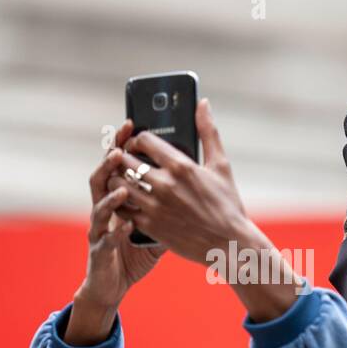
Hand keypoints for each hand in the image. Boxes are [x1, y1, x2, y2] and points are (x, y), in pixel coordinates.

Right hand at [65, 120, 166, 344]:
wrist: (117, 280)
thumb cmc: (135, 248)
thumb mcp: (152, 219)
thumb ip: (165, 195)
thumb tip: (187, 169)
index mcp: (119, 195)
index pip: (117, 163)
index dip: (122, 143)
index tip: (133, 126)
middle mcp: (106, 207)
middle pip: (104, 175)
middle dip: (111, 159)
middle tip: (123, 143)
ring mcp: (101, 227)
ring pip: (99, 203)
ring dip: (110, 191)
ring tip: (123, 182)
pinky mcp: (101, 249)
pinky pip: (105, 237)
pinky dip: (114, 229)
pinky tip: (126, 224)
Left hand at [106, 99, 250, 265]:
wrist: (229, 244)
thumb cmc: (228, 204)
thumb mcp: (221, 165)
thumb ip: (208, 132)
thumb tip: (202, 103)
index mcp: (181, 166)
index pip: (144, 140)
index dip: (137, 139)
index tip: (139, 143)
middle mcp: (165, 184)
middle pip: (125, 160)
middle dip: (122, 156)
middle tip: (126, 158)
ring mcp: (155, 206)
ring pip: (119, 184)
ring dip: (117, 178)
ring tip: (123, 177)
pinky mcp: (150, 225)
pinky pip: (122, 208)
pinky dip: (120, 202)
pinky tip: (126, 199)